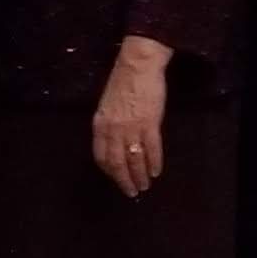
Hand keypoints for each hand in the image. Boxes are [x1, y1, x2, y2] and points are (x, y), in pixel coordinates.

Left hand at [92, 42, 170, 198]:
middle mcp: (113, 130)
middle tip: (131, 191)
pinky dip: (154, 163)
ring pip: (134, 160)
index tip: (116, 179)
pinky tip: (156, 171)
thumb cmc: (121, 83)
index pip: (101, 156)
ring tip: (145, 185)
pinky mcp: (150, 124)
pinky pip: (152, 149)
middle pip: (117, 163)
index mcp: (100, 125)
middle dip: (124, 180)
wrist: (137, 66)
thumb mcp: (106, 106)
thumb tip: (113, 144)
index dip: (109, 171)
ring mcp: (131, 128)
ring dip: (140, 176)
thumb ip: (108, 126)